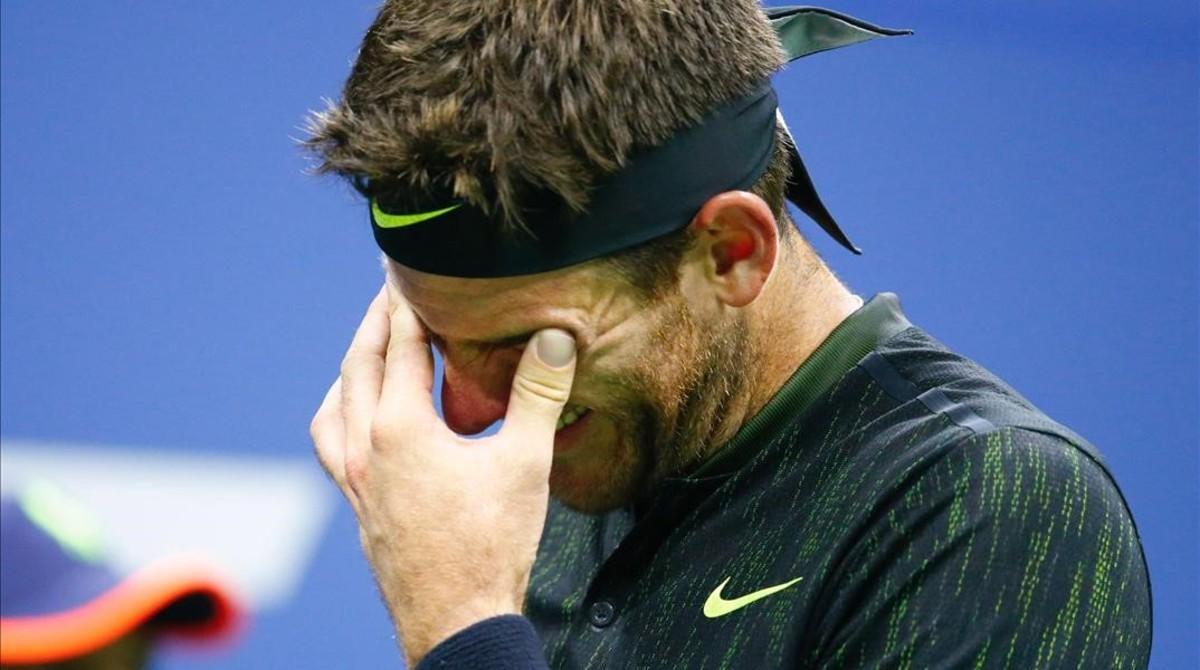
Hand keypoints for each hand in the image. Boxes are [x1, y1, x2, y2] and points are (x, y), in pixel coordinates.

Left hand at [310, 284, 576, 663]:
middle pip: (357, 366)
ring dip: (350, 370)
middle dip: (372, 324)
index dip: (405, 301)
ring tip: (369, 353)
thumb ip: (537, 395)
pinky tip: (365, 425)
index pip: (399, 345)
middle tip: (386, 293)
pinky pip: (334, 445)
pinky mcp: (359, 508)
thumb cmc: (491, 545)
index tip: (405, 268)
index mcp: (400, 428)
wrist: (457, 620)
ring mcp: (355, 482)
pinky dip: (343, 415)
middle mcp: (366, 448)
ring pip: (335, 407)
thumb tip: (555, 337)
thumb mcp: (525, 463)